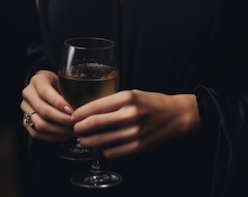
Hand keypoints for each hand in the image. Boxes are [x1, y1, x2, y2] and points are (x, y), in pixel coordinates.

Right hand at [21, 70, 74, 141]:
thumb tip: (85, 103)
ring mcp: (25, 109)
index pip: (45, 92)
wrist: (46, 86)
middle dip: (62, 119)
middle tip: (75, 123)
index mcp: (37, 80)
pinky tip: (63, 136)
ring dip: (58, 130)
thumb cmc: (58, 82)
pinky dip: (51, 137)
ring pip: (39, 124)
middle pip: (43, 110)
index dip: (59, 103)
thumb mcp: (63, 79)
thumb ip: (70, 89)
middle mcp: (28, 94)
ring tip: (72, 131)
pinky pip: (36, 133)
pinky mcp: (25, 121)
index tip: (73, 110)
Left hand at [72, 90, 199, 157]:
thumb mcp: (132, 94)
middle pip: (95, 124)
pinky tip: (102, 145)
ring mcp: (134, 132)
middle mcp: (131, 114)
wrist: (175, 115)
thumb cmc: (151, 103)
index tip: (72, 116)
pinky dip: (103, 150)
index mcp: (128, 97)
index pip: (96, 106)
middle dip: (80, 128)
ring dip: (88, 141)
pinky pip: (112, 152)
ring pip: (101, 141)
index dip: (80, 113)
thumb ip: (112, 102)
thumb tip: (88, 112)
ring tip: (84, 139)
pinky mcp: (138, 146)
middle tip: (74, 129)